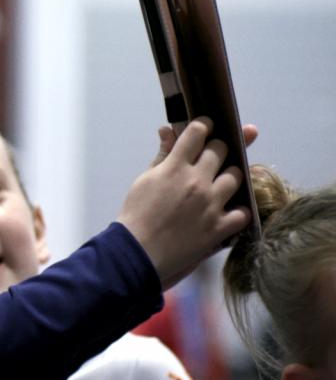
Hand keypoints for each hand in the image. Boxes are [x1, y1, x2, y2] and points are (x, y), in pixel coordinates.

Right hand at [118, 117, 249, 288]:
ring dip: (229, 176)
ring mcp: (211, 204)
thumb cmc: (136, 214)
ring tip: (219, 184)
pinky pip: (242, 212)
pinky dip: (238, 210)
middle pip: (221, 150)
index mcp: (175, 167)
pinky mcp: (220, 227)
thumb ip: (162, 155)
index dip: (203, 126)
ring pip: (237, 176)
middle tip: (211, 156)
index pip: (197, 133)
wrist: (137, 253)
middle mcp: (197, 181)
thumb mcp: (145, 180)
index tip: (205, 127)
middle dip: (217, 148)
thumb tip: (168, 130)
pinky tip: (229, 210)